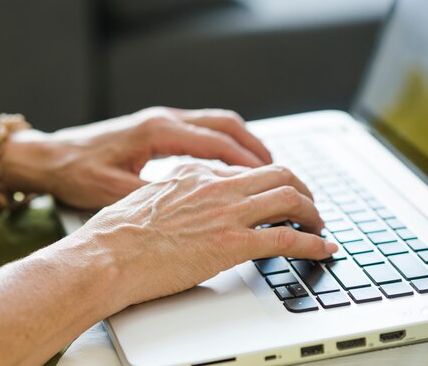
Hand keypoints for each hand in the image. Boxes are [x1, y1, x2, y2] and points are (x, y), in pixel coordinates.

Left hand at [2, 107, 272, 208]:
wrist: (49, 157)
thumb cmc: (76, 172)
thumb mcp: (113, 190)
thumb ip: (153, 195)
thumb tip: (191, 209)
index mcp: (157, 131)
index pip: (216, 140)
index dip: (247, 160)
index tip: (273, 177)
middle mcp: (163, 120)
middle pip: (224, 124)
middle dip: (255, 146)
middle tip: (280, 171)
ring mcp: (160, 121)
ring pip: (215, 124)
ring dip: (242, 143)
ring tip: (264, 168)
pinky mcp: (155, 130)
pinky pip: (201, 131)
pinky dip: (223, 145)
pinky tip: (229, 166)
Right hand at [75, 163, 336, 307]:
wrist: (105, 256)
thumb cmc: (115, 235)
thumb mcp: (144, 199)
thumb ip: (171, 196)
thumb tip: (182, 206)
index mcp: (192, 173)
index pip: (243, 171)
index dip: (266, 183)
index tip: (273, 196)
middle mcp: (214, 185)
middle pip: (277, 174)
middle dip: (301, 189)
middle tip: (308, 205)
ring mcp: (225, 212)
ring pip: (289, 198)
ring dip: (313, 212)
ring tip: (320, 225)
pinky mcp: (231, 243)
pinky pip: (287, 238)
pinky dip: (312, 243)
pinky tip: (322, 249)